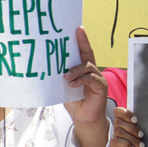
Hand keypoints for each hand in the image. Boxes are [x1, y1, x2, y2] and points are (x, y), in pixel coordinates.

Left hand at [63, 27, 109, 146]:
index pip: (83, 51)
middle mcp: (92, 71)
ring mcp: (97, 78)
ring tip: (65, 76)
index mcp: (83, 69)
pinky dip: (80, 80)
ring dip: (75, 69)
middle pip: (88, 54)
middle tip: (76, 33)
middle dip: (82, 42)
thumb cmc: (74, 102)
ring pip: (88, 66)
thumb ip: (61, 77)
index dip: (81, 40)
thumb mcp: (64, 87)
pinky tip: (71, 84)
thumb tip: (46, 67)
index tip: (77, 28)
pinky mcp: (101, 86)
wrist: (84, 119)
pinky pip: (91, 79)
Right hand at [110, 107, 144, 146]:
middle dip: (132, 128)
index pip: (118, 112)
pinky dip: (127, 144)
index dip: (125, 113)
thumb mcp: (145, 134)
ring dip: (132, 138)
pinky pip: (117, 142)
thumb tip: (147, 114)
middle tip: (141, 135)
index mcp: (125, 123)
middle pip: (118, 122)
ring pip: (119, 132)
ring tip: (141, 145)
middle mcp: (118, 130)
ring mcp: (114, 140)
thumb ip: (143, 124)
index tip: (136, 120)